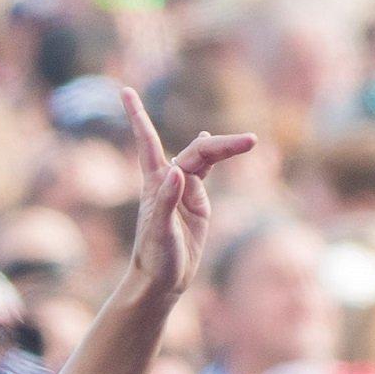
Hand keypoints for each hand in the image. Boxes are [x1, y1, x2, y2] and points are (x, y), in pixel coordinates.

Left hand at [115, 89, 259, 309]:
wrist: (159, 282)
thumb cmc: (155, 259)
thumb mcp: (160, 232)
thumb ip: (166, 201)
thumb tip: (177, 169)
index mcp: (156, 185)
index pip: (148, 142)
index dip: (138, 116)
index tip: (125, 91)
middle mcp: (168, 182)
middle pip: (196, 151)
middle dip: (222, 145)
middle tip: (250, 140)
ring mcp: (182, 192)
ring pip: (203, 159)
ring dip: (224, 149)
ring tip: (248, 141)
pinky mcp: (195, 205)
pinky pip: (204, 172)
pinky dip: (212, 157)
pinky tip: (213, 142)